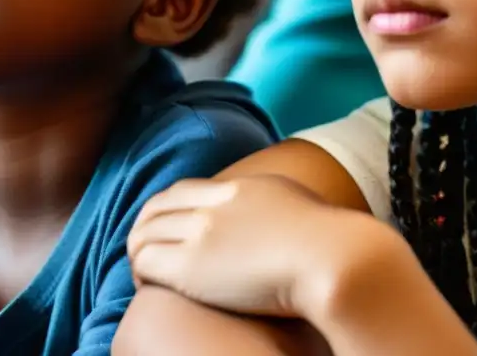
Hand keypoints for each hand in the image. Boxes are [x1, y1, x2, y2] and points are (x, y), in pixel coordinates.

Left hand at [127, 175, 376, 320]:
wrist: (337, 260)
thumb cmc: (336, 248)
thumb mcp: (304, 209)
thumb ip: (282, 209)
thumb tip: (288, 221)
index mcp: (241, 188)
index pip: (183, 191)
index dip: (166, 211)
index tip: (166, 231)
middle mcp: (214, 204)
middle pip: (156, 208)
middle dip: (145, 229)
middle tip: (146, 253)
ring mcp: (200, 232)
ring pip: (143, 233)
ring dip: (139, 252)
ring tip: (145, 276)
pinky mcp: (191, 266)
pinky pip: (144, 262)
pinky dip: (139, 273)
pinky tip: (148, 289)